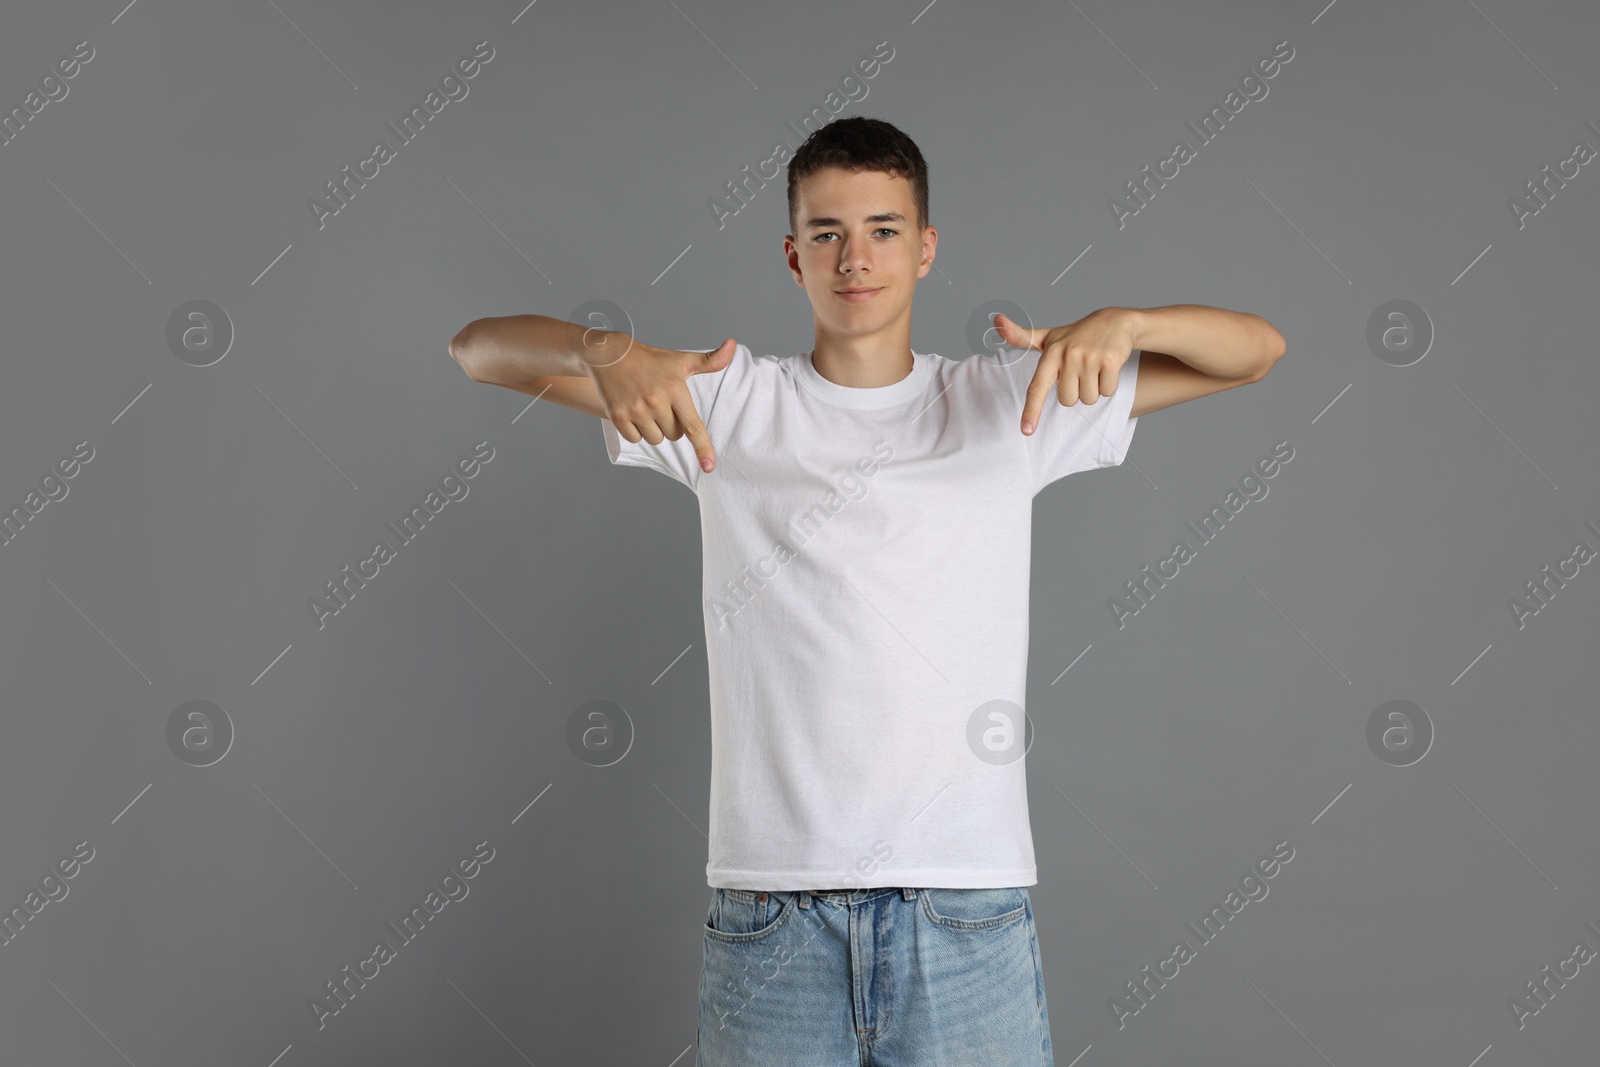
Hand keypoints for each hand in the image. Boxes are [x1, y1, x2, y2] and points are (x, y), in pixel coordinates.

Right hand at [583, 332, 736, 472]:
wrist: (609, 354)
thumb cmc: (650, 360)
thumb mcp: (680, 360)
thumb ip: (710, 361)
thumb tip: (733, 344)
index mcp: (675, 389)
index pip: (693, 425)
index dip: (703, 448)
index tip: (709, 467)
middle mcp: (656, 400)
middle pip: (674, 435)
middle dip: (671, 425)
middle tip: (661, 404)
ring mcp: (636, 409)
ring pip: (656, 439)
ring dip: (654, 429)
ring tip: (646, 407)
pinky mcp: (618, 416)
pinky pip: (635, 439)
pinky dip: (635, 431)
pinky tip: (632, 411)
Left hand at [990, 308, 1135, 434]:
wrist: (1115, 321)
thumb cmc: (1077, 335)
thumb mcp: (1049, 336)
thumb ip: (1021, 336)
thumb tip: (996, 319)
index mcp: (1050, 352)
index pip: (1037, 387)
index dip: (1031, 410)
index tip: (1026, 430)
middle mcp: (1068, 354)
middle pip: (1068, 400)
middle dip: (1076, 391)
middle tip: (1081, 371)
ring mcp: (1090, 357)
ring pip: (1088, 399)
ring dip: (1093, 389)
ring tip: (1094, 368)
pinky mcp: (1110, 360)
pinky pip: (1106, 391)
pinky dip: (1108, 385)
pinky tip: (1107, 367)